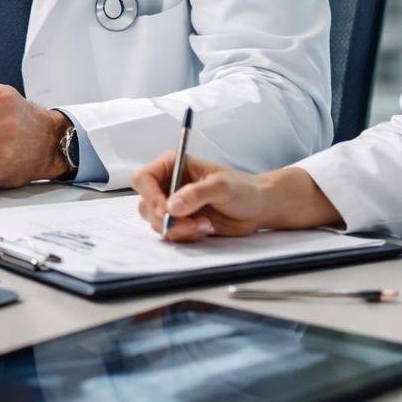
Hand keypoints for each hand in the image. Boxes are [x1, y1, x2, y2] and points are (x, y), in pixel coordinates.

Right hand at [129, 151, 268, 240]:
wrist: (257, 208)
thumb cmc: (243, 189)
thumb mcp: (222, 186)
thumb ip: (196, 193)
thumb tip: (172, 205)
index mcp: (172, 165)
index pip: (143, 178)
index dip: (150, 196)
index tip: (167, 212)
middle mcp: (167, 184)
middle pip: (146, 204)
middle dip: (166, 219)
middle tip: (190, 224)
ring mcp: (172, 205)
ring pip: (156, 222)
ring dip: (178, 229)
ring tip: (205, 224)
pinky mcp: (179, 222)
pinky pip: (170, 234)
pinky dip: (185, 236)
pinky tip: (205, 228)